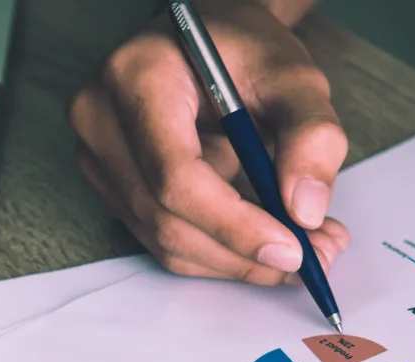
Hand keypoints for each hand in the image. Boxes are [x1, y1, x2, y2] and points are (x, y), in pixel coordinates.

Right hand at [69, 0, 348, 282]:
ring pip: (168, 244)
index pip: (177, 177)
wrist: (212, 45)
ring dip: (239, 262)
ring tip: (304, 248)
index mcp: (138, 78)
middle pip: (168, 221)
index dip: (235, 226)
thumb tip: (306, 212)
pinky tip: (267, 240)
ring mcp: (99, 159)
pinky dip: (223, 255)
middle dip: (245, 254)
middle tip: (315, 258)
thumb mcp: (294, 79)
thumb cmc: (245, 53)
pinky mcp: (114, 189)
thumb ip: (312, 136)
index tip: (292, 250)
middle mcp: (101, 119)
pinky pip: (168, 244)